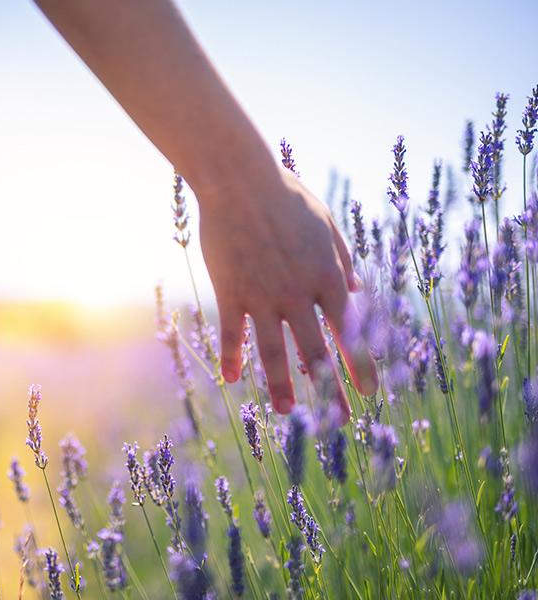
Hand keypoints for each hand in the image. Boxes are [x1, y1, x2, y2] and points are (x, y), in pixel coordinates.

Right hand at [193, 152, 377, 420]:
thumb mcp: (327, 224)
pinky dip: (232, 357)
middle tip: (339, 419)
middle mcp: (298, 294)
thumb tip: (358, 290)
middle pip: (316, 351)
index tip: (369, 393)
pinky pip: (232, 333)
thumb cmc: (286, 194)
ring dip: (282, 385)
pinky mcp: (231, 291)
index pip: (350, 332)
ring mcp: (262, 295)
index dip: (360, 365)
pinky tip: (232, 380)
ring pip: (274, 352)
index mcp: (327, 276)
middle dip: (329, 389)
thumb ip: (343, 260)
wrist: (239, 180)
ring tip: (287, 412)